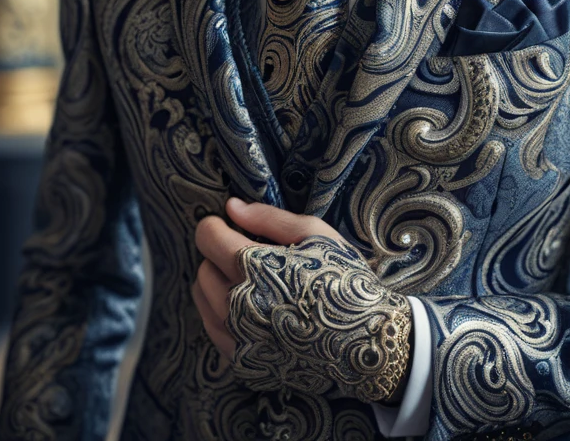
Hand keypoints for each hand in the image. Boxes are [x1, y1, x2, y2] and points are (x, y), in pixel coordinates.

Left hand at [191, 198, 412, 403]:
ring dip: (216, 283)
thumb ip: (268, 218)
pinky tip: (249, 307)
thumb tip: (231, 207)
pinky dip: (222, 313)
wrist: (367, 342)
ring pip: (202, 300)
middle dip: (218, 254)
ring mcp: (238, 340)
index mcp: (255, 269)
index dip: (216, 226)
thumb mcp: (315, 235)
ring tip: (248, 280)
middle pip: (203, 269)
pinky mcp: (243, 363)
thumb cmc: (344, 279)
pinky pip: (213, 330)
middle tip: (247, 253)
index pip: (208, 238)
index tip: (229, 226)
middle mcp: (238, 307)